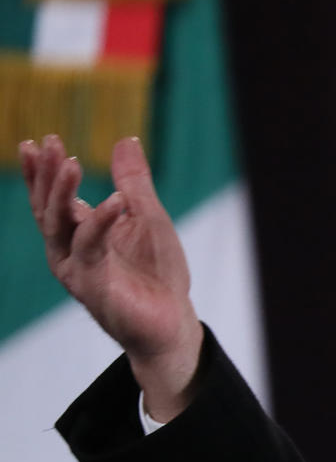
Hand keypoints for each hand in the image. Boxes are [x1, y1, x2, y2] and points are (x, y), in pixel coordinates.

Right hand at [19, 134, 201, 418]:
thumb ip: (133, 182)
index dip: (42, 171)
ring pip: (58, 224)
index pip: (51, 198)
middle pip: (47, 206)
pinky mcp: (92, 285)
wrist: (172, 321)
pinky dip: (102, 222)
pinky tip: (115, 201)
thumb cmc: (158, 272)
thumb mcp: (148, 217)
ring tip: (68, 162)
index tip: (36, 141)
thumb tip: (125, 140)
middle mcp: (68, 250)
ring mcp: (76, 268)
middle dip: (45, 174)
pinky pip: (91, 247)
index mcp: (78, 233)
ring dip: (61, 192)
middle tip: (47, 143)